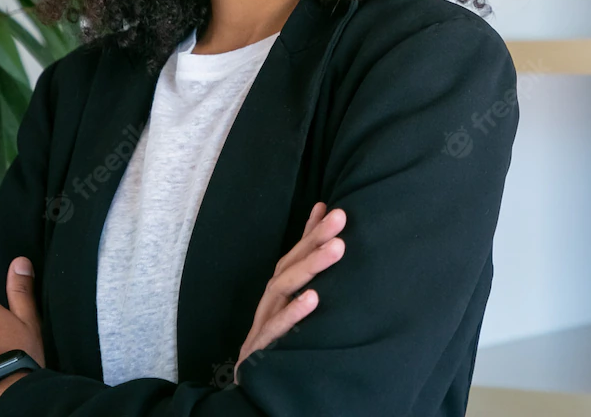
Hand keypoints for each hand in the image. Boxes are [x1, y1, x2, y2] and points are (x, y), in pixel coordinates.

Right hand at [235, 202, 345, 384]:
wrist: (250, 379)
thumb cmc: (276, 330)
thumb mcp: (292, 295)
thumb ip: (306, 255)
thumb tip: (321, 211)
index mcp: (280, 287)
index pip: (296, 254)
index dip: (313, 231)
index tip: (335, 211)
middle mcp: (271, 299)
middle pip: (290, 265)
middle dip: (315, 240)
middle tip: (340, 218)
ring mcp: (265, 320)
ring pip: (283, 289)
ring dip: (309, 267)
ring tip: (336, 249)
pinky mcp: (261, 346)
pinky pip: (277, 329)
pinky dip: (294, 314)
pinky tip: (313, 299)